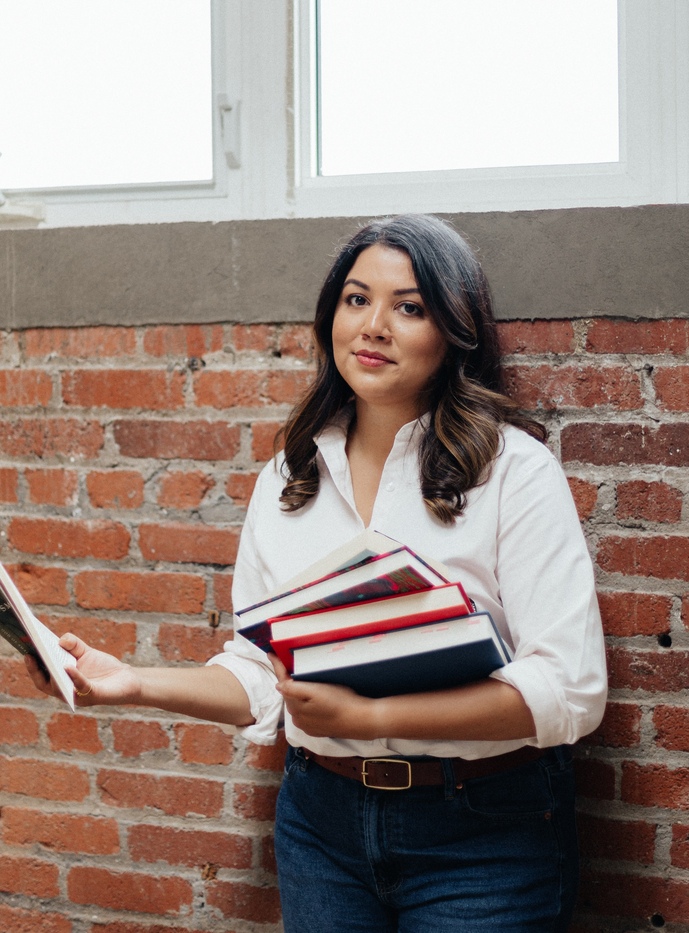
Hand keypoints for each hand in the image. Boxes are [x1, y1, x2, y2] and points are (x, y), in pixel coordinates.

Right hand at [25, 633, 140, 707]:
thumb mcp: (86, 652)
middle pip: (45, 684)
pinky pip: (80, 686)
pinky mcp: (93, 696)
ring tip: (46, 657)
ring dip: (52, 673)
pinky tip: (69, 665)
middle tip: (30, 653)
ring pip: (59, 688)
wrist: (126, 678)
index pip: (41, 677)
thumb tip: (60, 640)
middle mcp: (66, 692)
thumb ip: (74, 645)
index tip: (26, 650)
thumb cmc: (103, 667)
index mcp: (61, 682)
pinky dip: (74, 676)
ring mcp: (78, 696)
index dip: (32, 666)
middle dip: (35, 669)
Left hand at [270, 653, 379, 739]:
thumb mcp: (316, 691)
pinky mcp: (317, 729)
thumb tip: (278, 685)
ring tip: (301, 679)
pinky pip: (306, 714)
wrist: (360, 720)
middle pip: (289, 695)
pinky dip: (305, 704)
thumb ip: (294, 689)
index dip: (277, 668)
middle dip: (288, 681)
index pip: (283, 683)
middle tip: (288, 664)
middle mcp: (298, 719)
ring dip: (297, 693)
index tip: (271, 655)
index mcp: (295, 707)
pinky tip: (312, 698)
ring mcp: (308, 726)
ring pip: (297, 704)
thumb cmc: (340, 702)